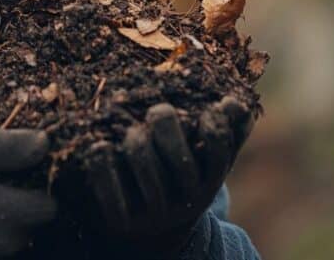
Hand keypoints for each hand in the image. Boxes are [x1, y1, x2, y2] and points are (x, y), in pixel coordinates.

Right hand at [0, 129, 56, 259]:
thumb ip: (0, 146)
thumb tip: (44, 143)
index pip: (52, 201)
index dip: (43, 179)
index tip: (22, 161)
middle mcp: (2, 241)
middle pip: (39, 217)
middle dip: (26, 193)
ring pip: (20, 231)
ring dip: (9, 209)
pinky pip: (0, 242)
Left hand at [81, 96, 254, 258]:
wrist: (157, 230)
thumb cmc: (186, 180)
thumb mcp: (209, 160)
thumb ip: (227, 132)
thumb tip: (235, 104)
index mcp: (209, 180)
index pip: (218, 146)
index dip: (213, 123)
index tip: (205, 108)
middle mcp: (185, 199)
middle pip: (176, 151)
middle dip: (164, 121)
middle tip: (158, 111)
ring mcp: (155, 212)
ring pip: (141, 155)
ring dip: (133, 135)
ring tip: (129, 128)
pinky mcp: (124, 222)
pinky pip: (109, 188)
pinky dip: (103, 163)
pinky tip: (99, 146)